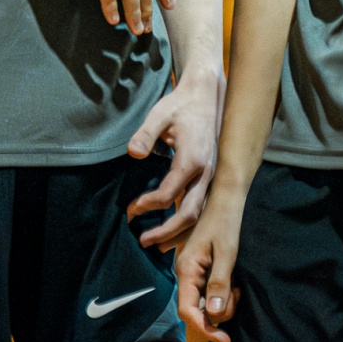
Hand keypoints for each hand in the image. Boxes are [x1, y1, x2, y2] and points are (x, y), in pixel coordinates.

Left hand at [125, 68, 223, 250]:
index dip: (146, 205)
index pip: (168, 195)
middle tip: (142, 240)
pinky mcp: (212, 177)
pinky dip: (190, 224)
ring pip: (200, 215)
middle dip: (166, 232)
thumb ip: (146, 133)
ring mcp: (212, 176)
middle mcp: (206, 173)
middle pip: (189, 214)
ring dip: (180, 234)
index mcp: (192, 160)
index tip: (130, 209)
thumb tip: (133, 153)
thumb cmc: (181, 105)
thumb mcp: (160, 114)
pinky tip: (175, 231)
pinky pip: (203, 207)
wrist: (208, 95)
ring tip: (158, 246)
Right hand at [177, 188, 244, 341]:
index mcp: (186, 270)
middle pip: (198, 310)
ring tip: (238, 286)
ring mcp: (194, 272)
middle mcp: (186, 273)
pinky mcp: (203, 269)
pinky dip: (225, 293)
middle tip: (238, 296)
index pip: (188, 311)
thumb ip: (220, 283)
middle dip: (219, 314)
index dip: (206, 330)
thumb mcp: (227, 253)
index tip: (226, 340)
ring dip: (224, 303)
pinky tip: (235, 282)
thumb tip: (215, 314)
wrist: (227, 198)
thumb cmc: (226, 221)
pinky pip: (211, 292)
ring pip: (206, 303)